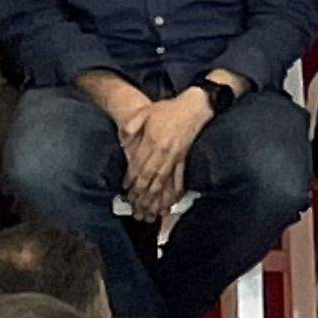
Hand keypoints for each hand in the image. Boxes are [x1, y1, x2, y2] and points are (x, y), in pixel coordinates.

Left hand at [122, 88, 212, 224]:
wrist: (194, 106)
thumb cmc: (168, 109)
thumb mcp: (146, 112)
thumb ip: (132, 125)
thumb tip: (123, 143)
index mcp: (152, 141)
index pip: (139, 165)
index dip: (131, 180)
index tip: (126, 191)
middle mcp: (163, 152)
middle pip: (150, 177)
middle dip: (141, 194)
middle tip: (135, 208)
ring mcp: (175, 157)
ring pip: (163, 182)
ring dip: (155, 198)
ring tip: (150, 211)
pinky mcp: (184, 159)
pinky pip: (179, 178)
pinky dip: (174, 192)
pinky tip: (171, 202)